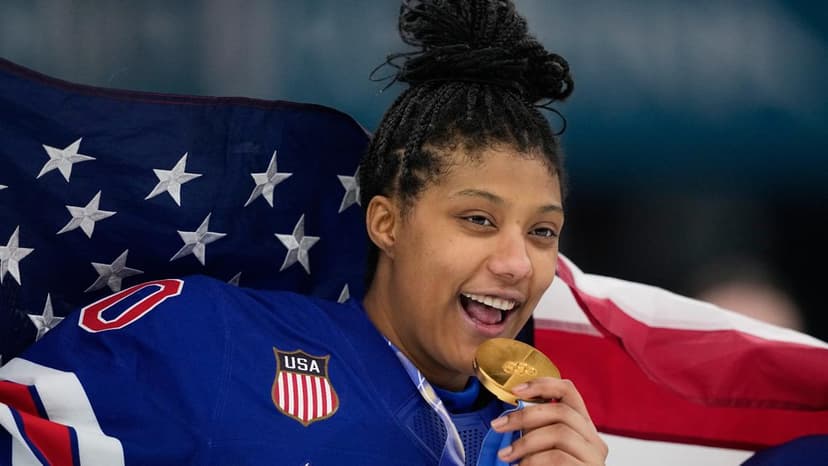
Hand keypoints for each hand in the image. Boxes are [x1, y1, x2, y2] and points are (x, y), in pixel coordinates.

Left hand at [490, 378, 607, 464]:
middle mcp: (594, 440)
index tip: (515, 390)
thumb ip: (533, 435)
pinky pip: (559, 457)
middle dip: (524, 416)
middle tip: (498, 426)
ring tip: (507, 457)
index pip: (569, 391)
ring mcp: (595, 458)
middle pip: (561, 411)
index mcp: (581, 429)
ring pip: (560, 432)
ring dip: (526, 442)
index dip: (542, 384)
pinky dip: (534, 462)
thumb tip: (505, 420)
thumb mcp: (540, 452)